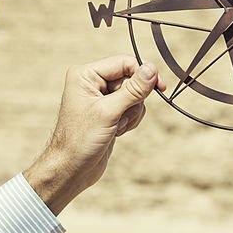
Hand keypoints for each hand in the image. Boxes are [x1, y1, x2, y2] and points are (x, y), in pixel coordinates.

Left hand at [24, 56, 165, 214]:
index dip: (143, 74)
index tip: (160, 87)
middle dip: (133, 100)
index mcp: (86, 75)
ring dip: (132, 113)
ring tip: (116, 127)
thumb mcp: (109, 112)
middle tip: (121, 117)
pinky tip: (117, 132)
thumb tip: (152, 69)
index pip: (124, 63)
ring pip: (135, 96)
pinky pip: (132, 108)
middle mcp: (92, 83)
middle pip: (131, 80)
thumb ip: (133, 89)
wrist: (72, 169)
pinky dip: (130, 120)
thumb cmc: (81, 140)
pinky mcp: (110, 112)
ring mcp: (102, 98)